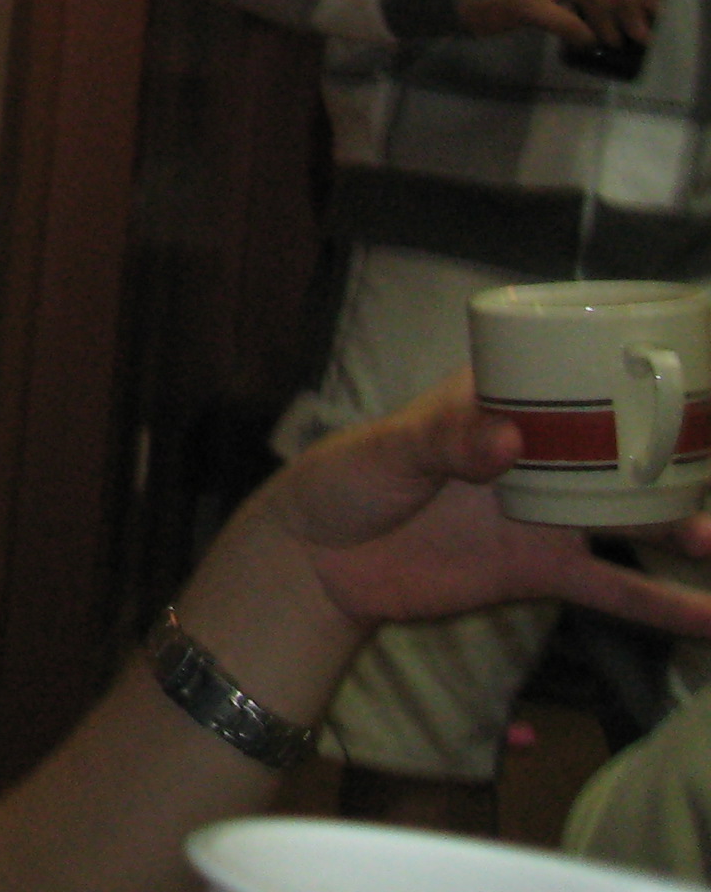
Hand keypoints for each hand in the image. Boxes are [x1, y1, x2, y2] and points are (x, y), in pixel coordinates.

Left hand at [269, 374, 710, 638]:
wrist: (319, 562)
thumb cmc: (345, 480)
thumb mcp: (389, 448)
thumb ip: (445, 442)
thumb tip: (509, 441)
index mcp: (498, 400)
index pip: (572, 372)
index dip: (630, 370)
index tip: (686, 374)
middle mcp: (537, 452)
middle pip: (621, 447)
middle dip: (677, 455)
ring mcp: (546, 511)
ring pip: (631, 515)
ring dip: (682, 526)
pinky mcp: (543, 569)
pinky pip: (613, 587)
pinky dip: (661, 606)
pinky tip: (710, 620)